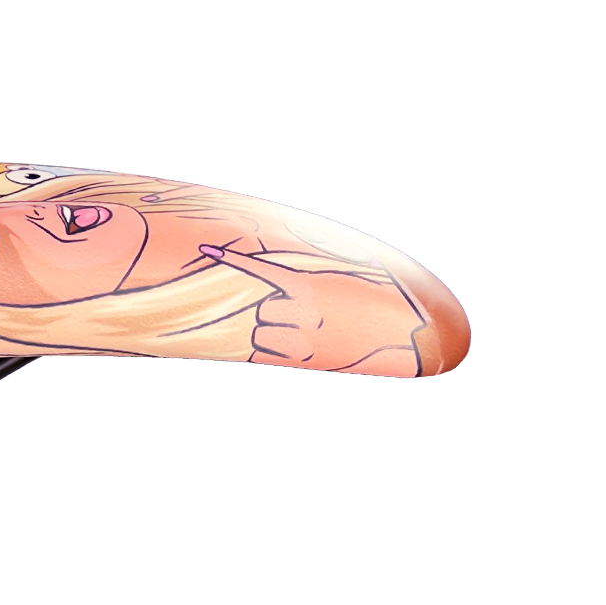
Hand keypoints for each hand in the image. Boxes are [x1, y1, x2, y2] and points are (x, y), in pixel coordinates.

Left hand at [201, 244, 429, 373]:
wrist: (398, 329)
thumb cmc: (358, 298)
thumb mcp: (326, 278)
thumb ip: (296, 276)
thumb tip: (272, 271)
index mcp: (305, 281)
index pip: (260, 269)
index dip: (232, 259)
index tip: (207, 249)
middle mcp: (302, 306)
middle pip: (261, 310)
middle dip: (273, 313)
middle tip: (298, 314)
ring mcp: (305, 333)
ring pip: (261, 334)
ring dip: (273, 333)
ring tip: (302, 330)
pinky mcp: (310, 355)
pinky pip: (267, 349)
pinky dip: (269, 346)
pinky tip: (271, 342)